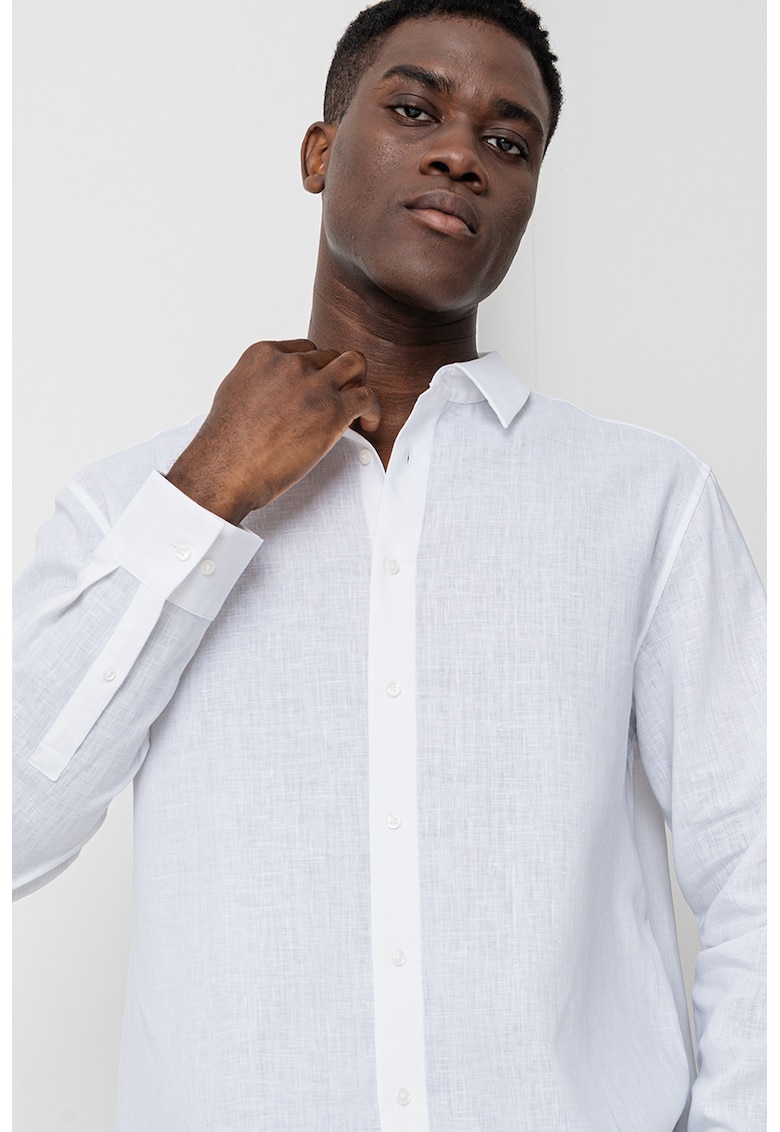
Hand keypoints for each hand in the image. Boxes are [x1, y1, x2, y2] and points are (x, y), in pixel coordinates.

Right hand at [166, 339, 380, 523]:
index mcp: (264, 355)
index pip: (304, 350)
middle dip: (337, 376)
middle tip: (338, 399)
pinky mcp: (333, 410)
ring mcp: (314, 384)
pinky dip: (372, 410)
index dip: (315, 371)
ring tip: (355, 407)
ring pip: (355, 364)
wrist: (226, 469)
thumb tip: (274, 391)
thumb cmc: (226, 443)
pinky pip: (367, 397)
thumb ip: (260, 382)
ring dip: (358, 383)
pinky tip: (366, 424)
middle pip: (331, 356)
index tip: (316, 389)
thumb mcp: (235, 392)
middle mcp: (291, 363)